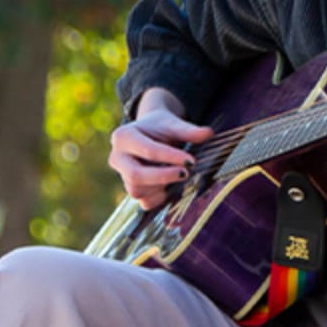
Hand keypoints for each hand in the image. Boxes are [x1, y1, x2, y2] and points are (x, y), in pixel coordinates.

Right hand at [109, 88, 210, 209]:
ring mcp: (122, 176)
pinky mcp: (132, 189)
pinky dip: (161, 198)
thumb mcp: (173, 124)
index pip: (147, 150)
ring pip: (137, 190)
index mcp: (123, 136)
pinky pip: (145, 202)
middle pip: (135, 175)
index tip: (190, 160)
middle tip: (186, 173)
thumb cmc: (160, 128)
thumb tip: (209, 133)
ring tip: (180, 176)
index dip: (170, 157)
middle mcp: (117, 157)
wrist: (149, 134)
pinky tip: (174, 187)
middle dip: (163, 176)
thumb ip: (189, 130)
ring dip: (162, 187)